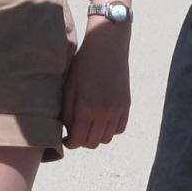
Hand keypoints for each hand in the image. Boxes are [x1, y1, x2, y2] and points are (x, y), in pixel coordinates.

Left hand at [61, 10, 131, 149]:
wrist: (107, 47)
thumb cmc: (83, 65)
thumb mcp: (69, 87)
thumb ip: (67, 112)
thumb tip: (68, 131)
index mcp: (86, 107)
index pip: (78, 140)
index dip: (69, 143)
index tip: (65, 139)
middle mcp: (104, 112)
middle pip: (92, 143)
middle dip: (81, 141)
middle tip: (75, 133)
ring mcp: (117, 109)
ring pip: (107, 138)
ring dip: (96, 136)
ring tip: (88, 125)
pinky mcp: (126, 105)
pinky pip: (120, 129)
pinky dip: (110, 129)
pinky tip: (102, 120)